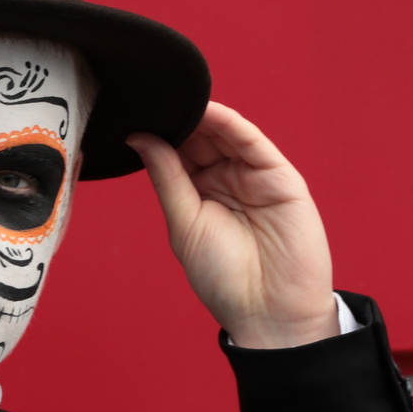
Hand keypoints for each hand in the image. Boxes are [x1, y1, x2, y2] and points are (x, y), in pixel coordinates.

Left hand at [127, 102, 338, 348]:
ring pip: (224, 134)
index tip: (133, 112)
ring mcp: (254, 176)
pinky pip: (252, 142)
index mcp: (199, 194)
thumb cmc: (224, 278)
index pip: (177, 153)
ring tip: (173, 99)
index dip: (158, 133)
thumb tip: (139, 137)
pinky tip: (208, 111)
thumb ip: (166, 177)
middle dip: (177, 119)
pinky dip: (230, 123)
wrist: (268, 311)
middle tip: (150, 100)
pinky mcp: (280, 177)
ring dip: (200, 115)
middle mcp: (226, 181)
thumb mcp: (184, 223)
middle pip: (200, 138)